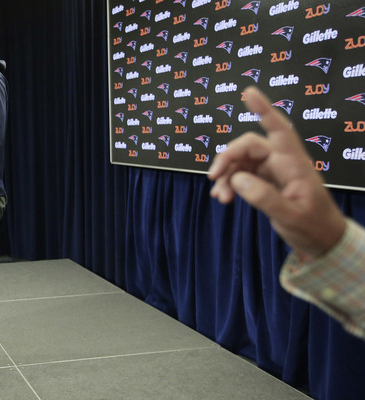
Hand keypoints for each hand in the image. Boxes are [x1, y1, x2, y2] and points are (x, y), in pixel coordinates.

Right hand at [208, 86, 345, 258]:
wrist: (321, 242)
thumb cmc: (313, 226)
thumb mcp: (290, 216)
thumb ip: (264, 197)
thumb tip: (237, 179)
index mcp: (294, 164)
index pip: (279, 130)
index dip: (264, 109)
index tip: (248, 92)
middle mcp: (281, 162)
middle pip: (248, 146)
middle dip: (227, 158)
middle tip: (213, 178)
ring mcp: (271, 172)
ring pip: (240, 162)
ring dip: (225, 176)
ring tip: (220, 198)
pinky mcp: (263, 182)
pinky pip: (240, 176)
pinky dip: (228, 184)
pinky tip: (222, 198)